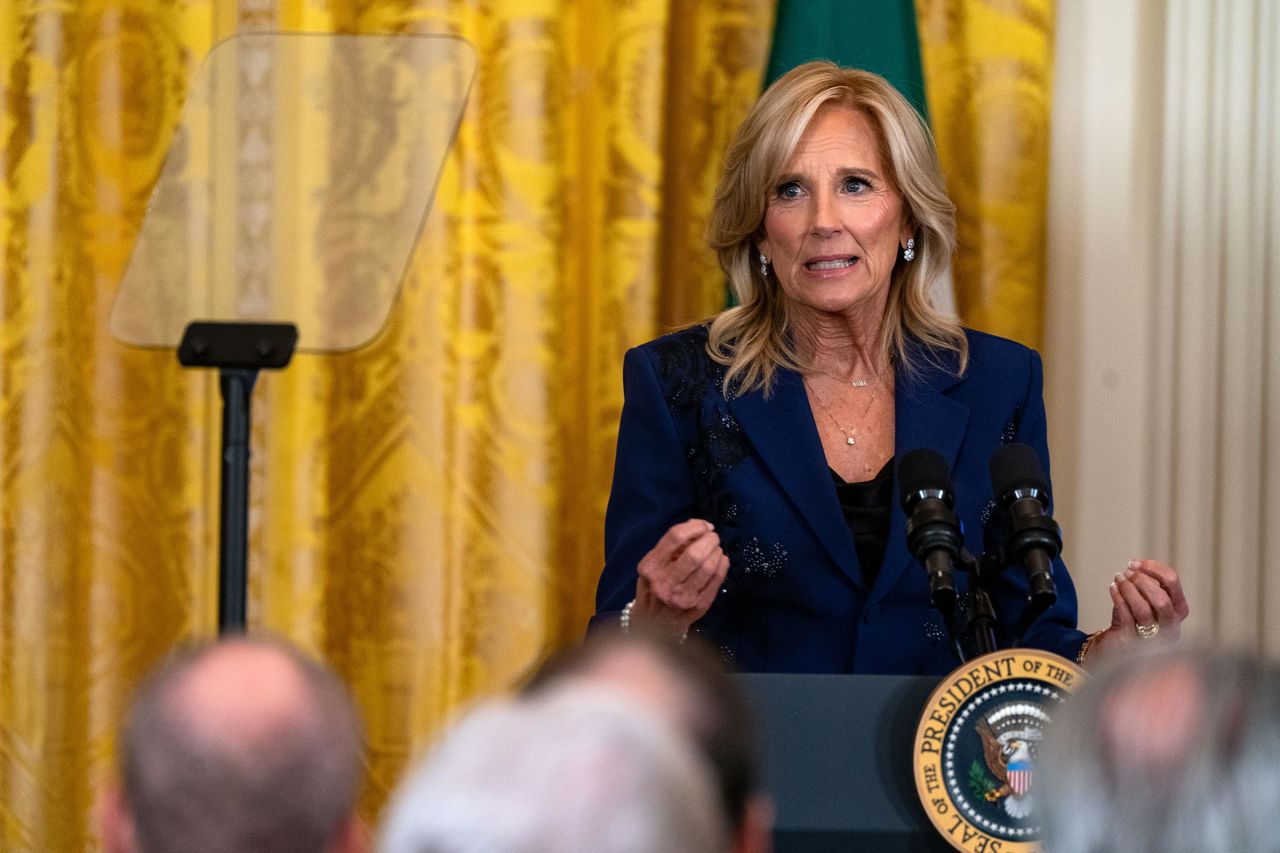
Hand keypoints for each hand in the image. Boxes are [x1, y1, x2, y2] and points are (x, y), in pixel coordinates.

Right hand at [631, 519, 728, 635]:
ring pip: (708, 567)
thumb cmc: (655, 587)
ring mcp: (683, 597)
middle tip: (713, 536)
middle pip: (694, 553)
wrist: (654, 625)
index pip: (675, 537)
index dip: (695, 527)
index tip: (704, 526)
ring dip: (717, 551)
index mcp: (650, 567)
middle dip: (710, 539)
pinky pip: (717, 580)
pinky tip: (721, 560)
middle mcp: (665, 583)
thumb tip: (698, 526)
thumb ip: (672, 546)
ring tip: (716, 548)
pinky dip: (723, 565)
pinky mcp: (699, 606)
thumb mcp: (653, 565)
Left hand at [1085, 559, 1189, 662]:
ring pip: (1144, 608)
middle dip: (1141, 581)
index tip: (1134, 563)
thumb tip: (1135, 567)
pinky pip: (1126, 615)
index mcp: (1178, 610)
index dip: (1153, 568)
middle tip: (1125, 573)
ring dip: (1128, 589)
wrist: (1115, 648)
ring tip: (1118, 579)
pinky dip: (1118, 598)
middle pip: (1161, 598)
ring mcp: (1153, 637)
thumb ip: (1146, 585)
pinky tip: (1112, 588)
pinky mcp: (1132, 642)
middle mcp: (1171, 626)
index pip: (1172, 582)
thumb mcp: (1145, 601)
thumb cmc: (1133, 620)